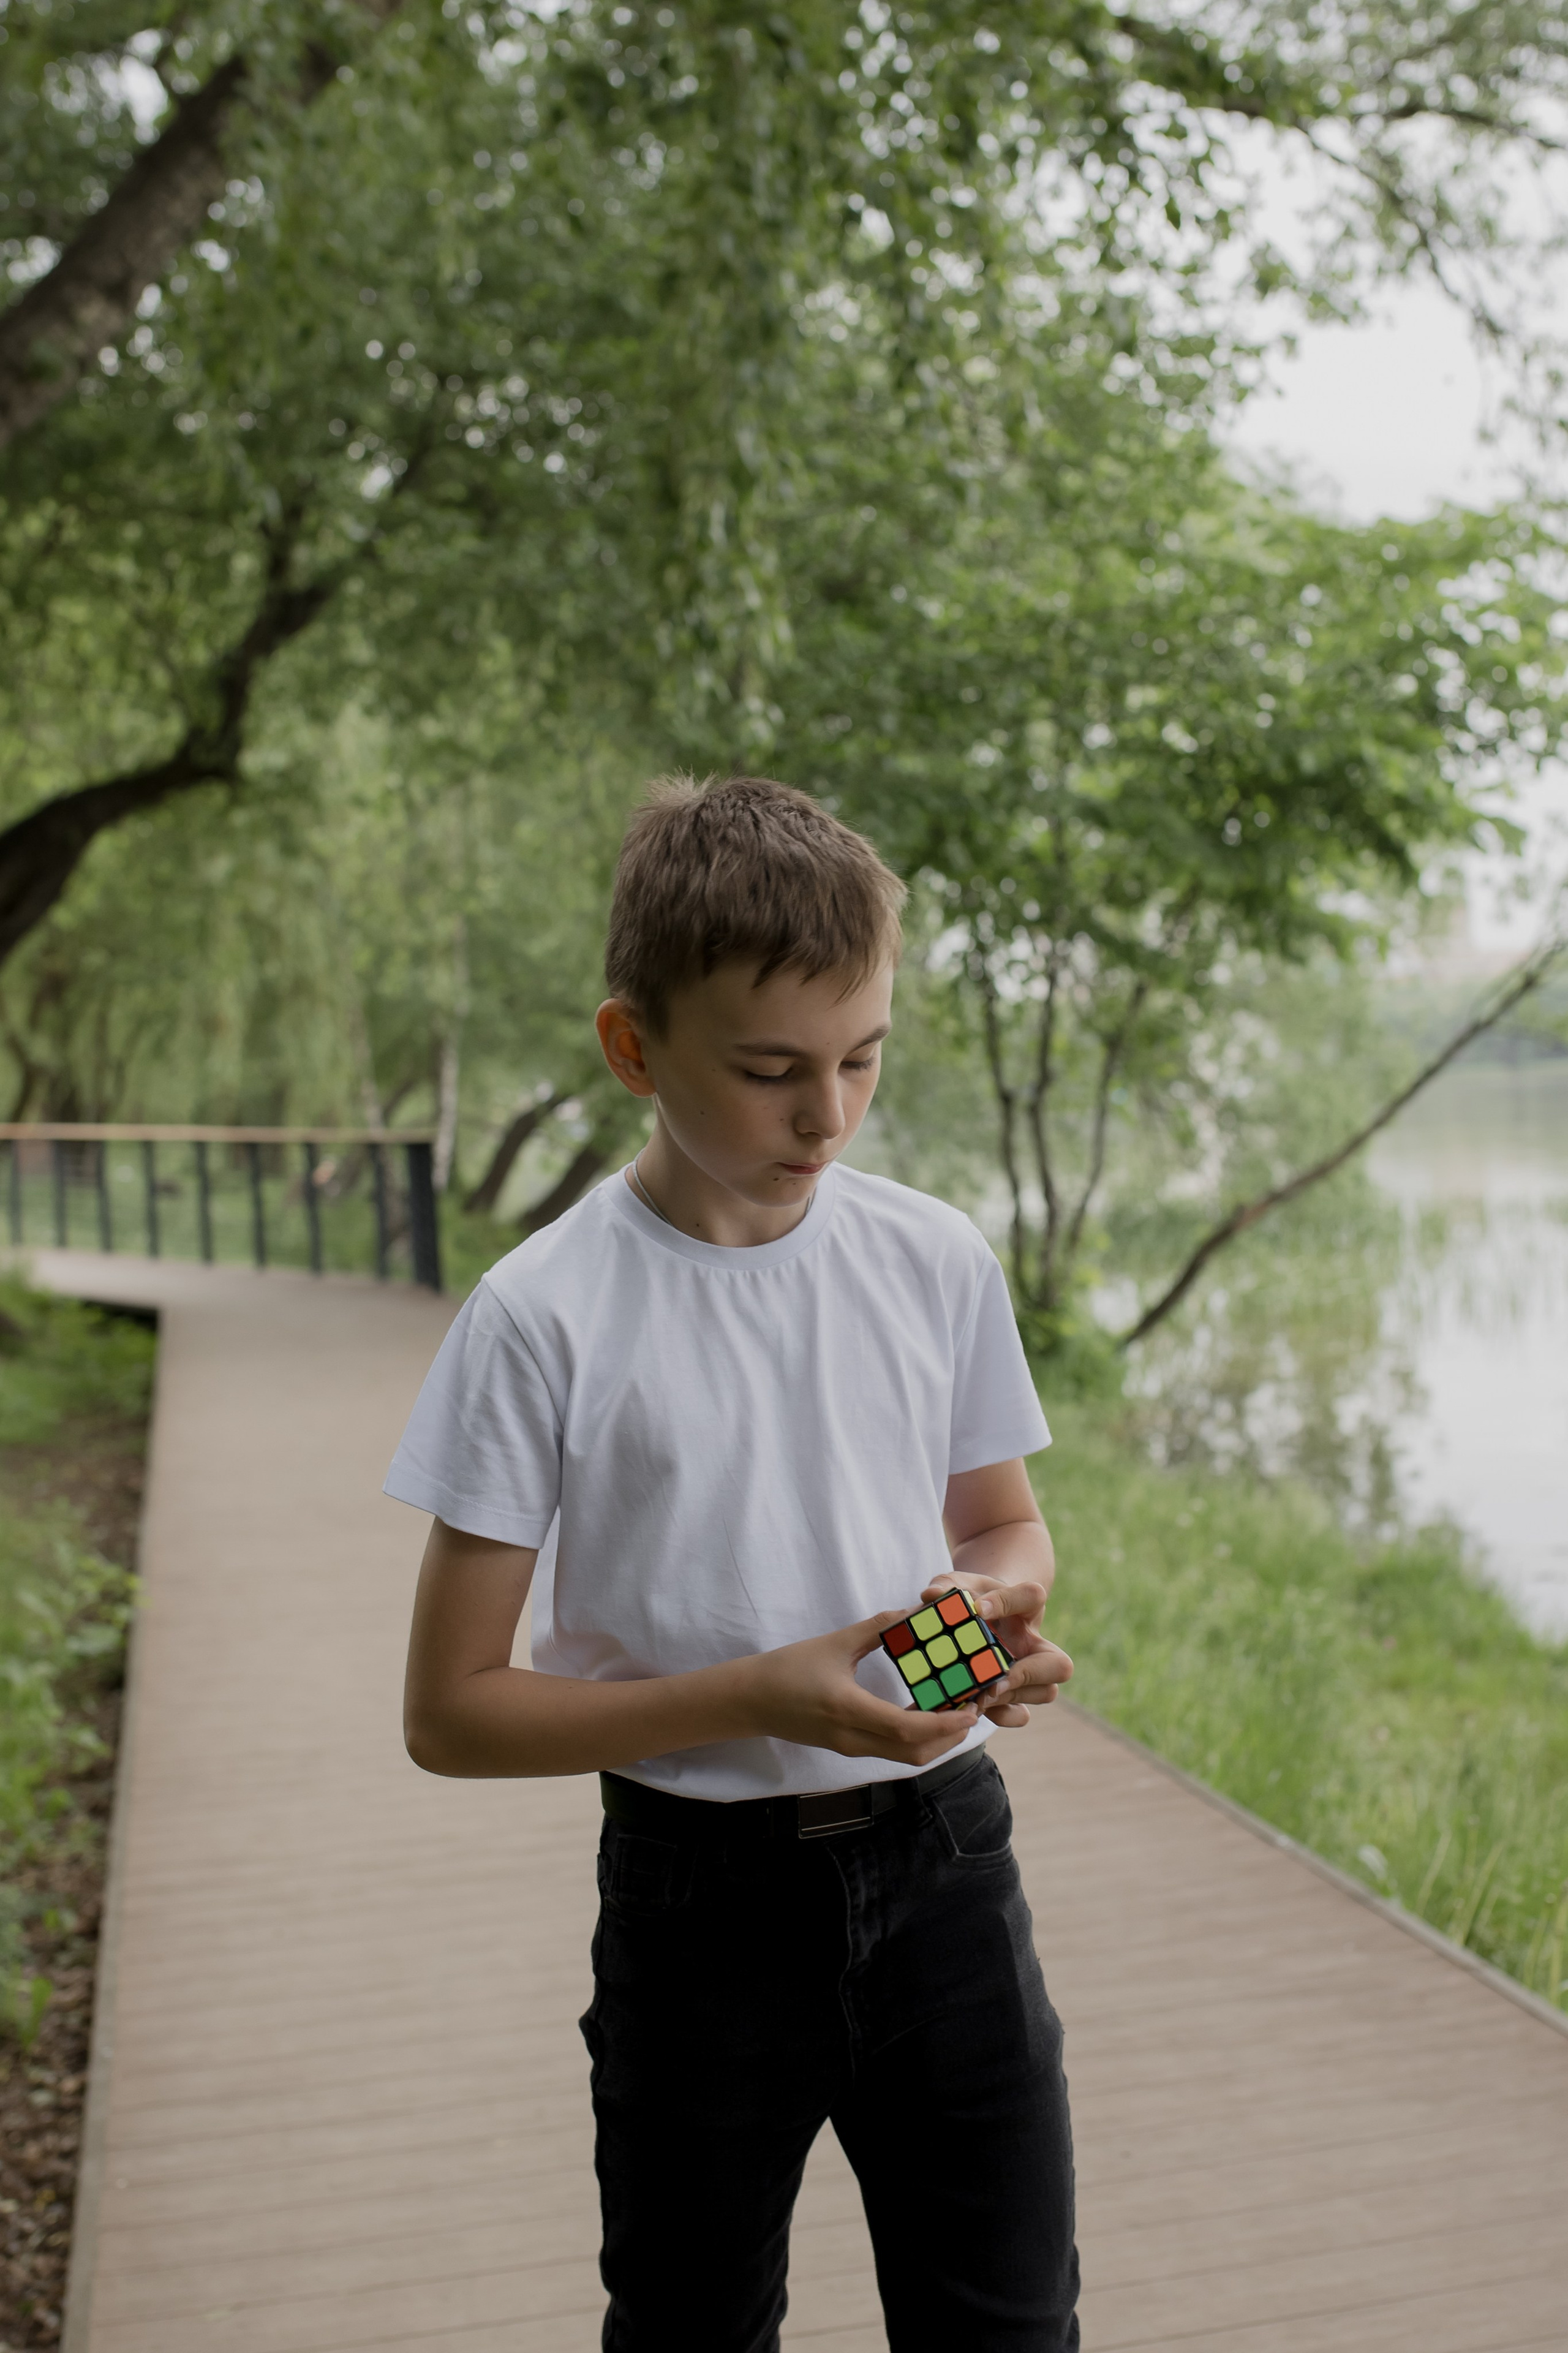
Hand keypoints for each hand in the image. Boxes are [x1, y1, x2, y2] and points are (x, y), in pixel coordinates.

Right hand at [737, 1612, 981, 1767]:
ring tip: (956, 1712)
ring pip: (905, 1757)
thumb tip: (915, 1612)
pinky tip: (927, 1715)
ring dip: (936, 1740)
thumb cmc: (787, 1669)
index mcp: (848, 1709)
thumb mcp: (834, 1643)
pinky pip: (892, 1751)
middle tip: (972, 1709)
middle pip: (914, 1753)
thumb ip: (877, 1628)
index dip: (944, 1724)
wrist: (751, 1700)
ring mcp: (850, 1747)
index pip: (907, 1729)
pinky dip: (916, 1739)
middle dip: (950, 1736)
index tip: (970, 1709)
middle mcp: (852, 1737)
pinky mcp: (848, 1748)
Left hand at [919, 1570, 1072, 1729]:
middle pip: (1060, 1665)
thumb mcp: (958, 1584)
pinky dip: (999, 1714)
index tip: (978, 1610)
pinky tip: (973, 1706)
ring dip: (1010, 1698)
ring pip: (1045, 1693)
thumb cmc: (971, 1597)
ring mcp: (1029, 1672)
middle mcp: (1035, 1643)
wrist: (977, 1615)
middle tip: (993, 1681)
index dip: (1008, 1603)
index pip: (1032, 1596)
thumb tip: (931, 1595)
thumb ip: (946, 1585)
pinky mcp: (1013, 1695)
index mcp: (1025, 1606)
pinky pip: (1022, 1714)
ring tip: (977, 1696)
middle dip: (1026, 1676)